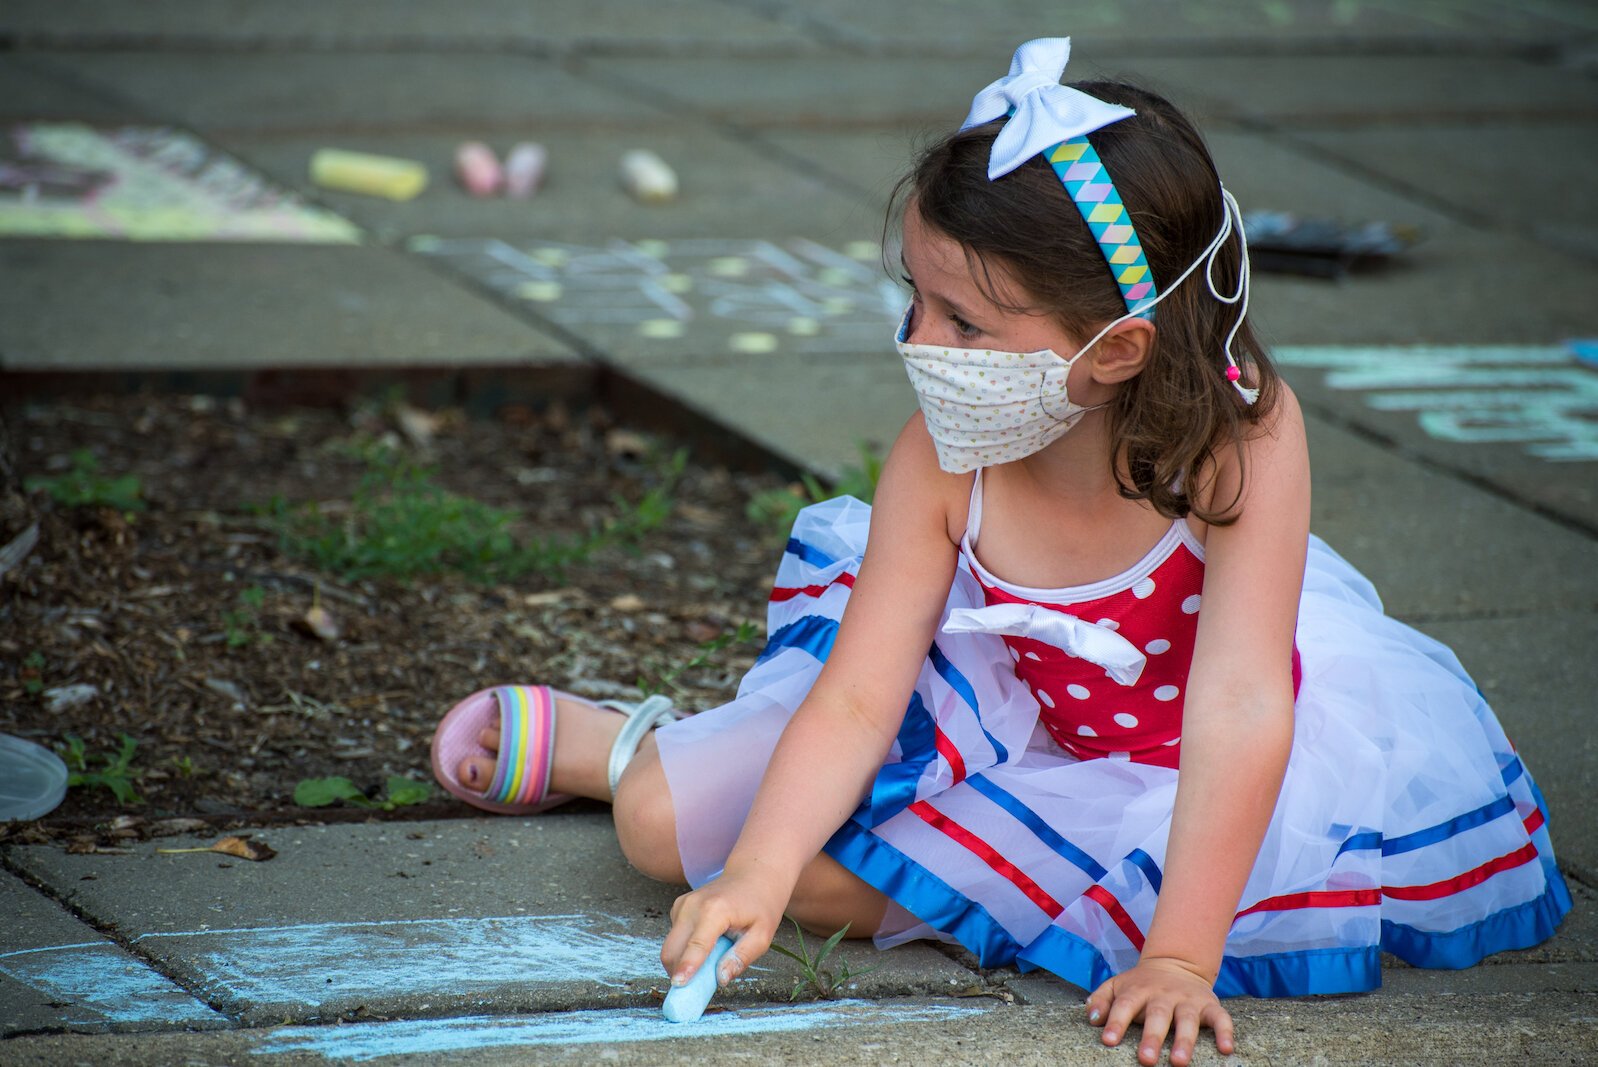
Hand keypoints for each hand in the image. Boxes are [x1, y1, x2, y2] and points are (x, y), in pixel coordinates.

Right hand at [660, 865, 788, 990]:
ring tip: (708, 963)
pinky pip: (675, 938)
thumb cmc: (761, 905)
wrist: (753, 874)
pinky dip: (684, 950)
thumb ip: (741, 957)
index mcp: (715, 911)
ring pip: (671, 946)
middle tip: (694, 991)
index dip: (687, 968)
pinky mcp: (678, 907)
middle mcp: (692, 906)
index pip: (696, 945)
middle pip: (672, 949)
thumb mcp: (762, 935)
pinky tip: (706, 946)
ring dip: (682, 963)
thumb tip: (720, 979)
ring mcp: (682, 904)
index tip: (678, 986)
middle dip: (678, 973)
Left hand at [1086, 957, 1235, 1066]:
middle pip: (1158, 1015)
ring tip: (1178, 1062)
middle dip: (1152, 1037)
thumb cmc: (1141, 985)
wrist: (1176, 963)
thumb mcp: (1117, 985)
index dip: (1116, 1021)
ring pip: (1187, 1019)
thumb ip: (1101, 1000)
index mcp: (1138, 989)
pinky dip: (1225, 1031)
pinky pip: (1220, 1018)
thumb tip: (1091, 1019)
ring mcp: (1188, 999)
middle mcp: (1164, 994)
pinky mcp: (1210, 1005)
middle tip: (1146, 1060)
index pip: (1125, 1004)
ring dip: (1184, 1040)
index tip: (1108, 1040)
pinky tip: (1226, 1048)